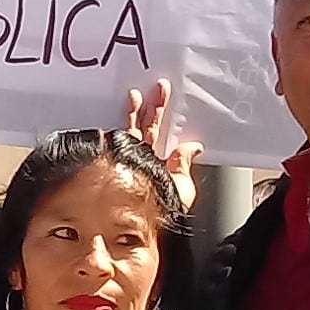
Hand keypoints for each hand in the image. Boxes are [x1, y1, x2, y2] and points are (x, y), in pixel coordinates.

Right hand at [123, 79, 203, 211]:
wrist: (138, 222)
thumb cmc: (160, 213)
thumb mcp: (183, 187)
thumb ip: (185, 164)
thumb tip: (195, 146)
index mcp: (155, 164)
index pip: (160, 134)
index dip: (163, 116)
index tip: (167, 98)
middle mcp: (139, 160)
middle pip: (147, 127)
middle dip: (154, 106)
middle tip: (160, 87)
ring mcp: (125, 159)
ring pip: (130, 129)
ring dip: (135, 110)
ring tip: (138, 94)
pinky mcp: (114, 160)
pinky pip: (115, 138)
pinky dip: (118, 124)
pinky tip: (120, 113)